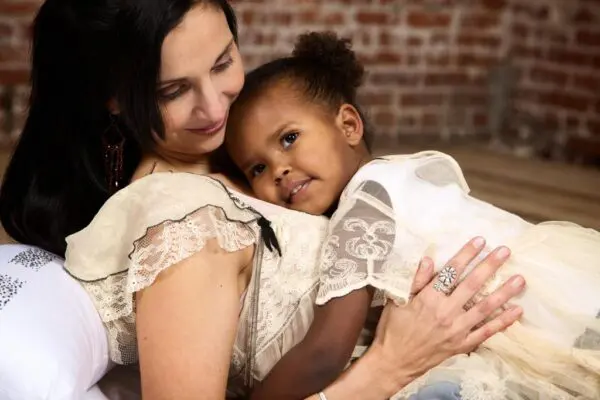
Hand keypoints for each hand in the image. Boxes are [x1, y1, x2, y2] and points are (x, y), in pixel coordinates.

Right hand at [371, 237, 524, 382]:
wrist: (394, 361)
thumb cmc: (393, 328)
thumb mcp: (398, 300)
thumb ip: (415, 280)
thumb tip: (428, 259)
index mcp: (428, 298)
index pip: (451, 271)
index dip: (466, 254)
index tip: (480, 241)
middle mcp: (446, 312)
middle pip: (472, 285)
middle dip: (489, 266)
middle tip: (505, 251)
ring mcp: (457, 329)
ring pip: (485, 307)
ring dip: (504, 292)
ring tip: (520, 279)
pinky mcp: (462, 344)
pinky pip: (487, 332)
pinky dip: (503, 322)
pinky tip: (517, 310)